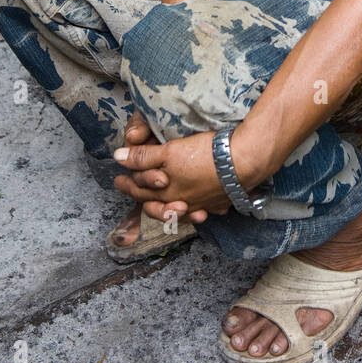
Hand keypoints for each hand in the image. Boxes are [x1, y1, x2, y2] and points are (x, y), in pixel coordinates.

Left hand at [113, 129, 233, 224]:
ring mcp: (202, 204)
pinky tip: (199, 207)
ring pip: (180, 209)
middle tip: (133, 190)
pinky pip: (204, 208)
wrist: (243, 162)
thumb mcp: (169, 153)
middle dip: (142, 196)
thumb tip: (118, 158)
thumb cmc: (205, 156)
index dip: (127, 184)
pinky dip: (197, 209)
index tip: (118, 180)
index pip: (140, 190)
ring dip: (169, 208)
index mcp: (166, 192)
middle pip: (157, 202)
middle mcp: (182, 202)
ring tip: (164, 205)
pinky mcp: (219, 201)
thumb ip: (143, 157)